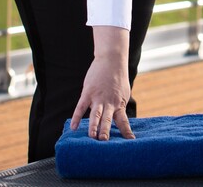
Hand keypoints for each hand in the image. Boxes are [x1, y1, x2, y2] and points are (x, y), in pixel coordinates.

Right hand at [69, 26, 135, 140]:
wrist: (112, 59)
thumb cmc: (118, 77)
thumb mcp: (123, 92)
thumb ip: (119, 105)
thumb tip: (119, 118)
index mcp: (119, 103)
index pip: (123, 120)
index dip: (126, 131)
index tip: (130, 141)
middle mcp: (109, 102)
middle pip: (108, 119)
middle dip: (106, 130)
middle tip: (104, 142)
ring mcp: (98, 97)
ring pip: (95, 114)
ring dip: (93, 125)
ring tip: (92, 137)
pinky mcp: (88, 92)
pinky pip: (81, 107)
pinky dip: (76, 117)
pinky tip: (72, 127)